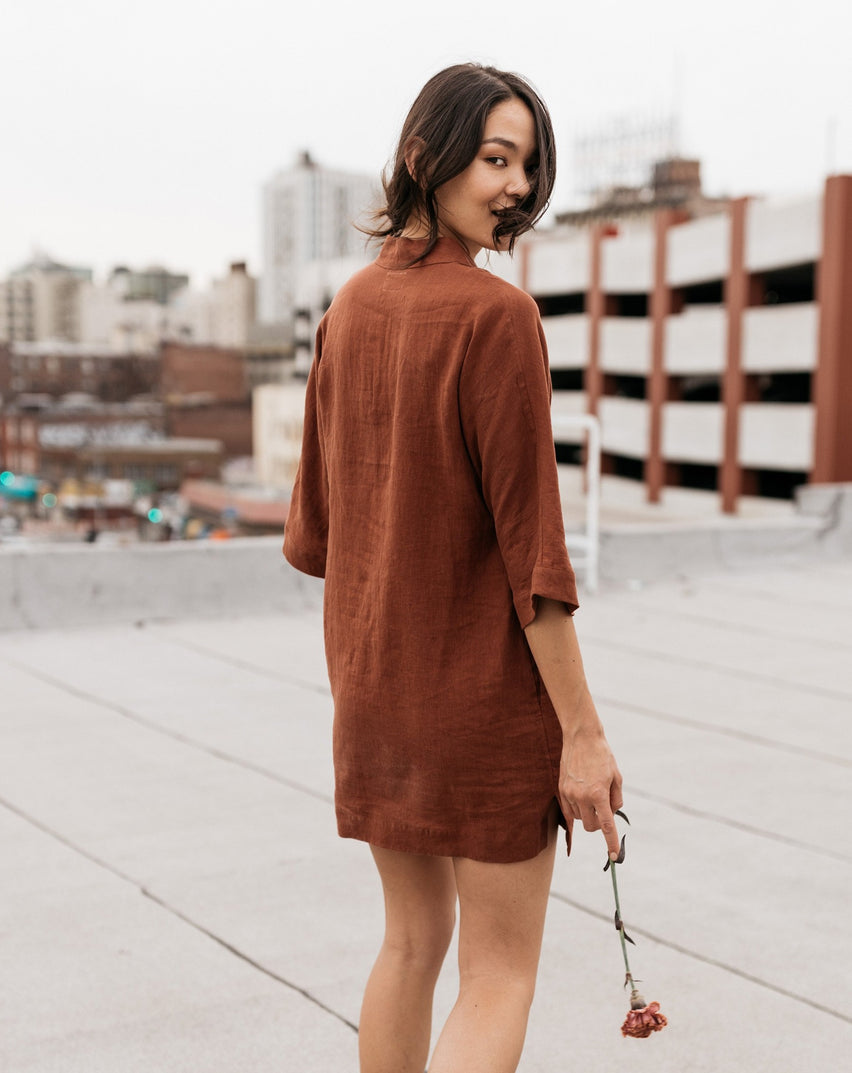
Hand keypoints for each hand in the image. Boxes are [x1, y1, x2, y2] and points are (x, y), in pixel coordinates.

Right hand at [559, 719, 622, 858]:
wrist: (581, 737)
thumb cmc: (602, 755)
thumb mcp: (616, 777)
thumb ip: (616, 798)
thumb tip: (612, 813)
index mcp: (598, 794)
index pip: (606, 826)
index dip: (611, 843)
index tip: (614, 856)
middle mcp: (582, 797)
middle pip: (591, 827)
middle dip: (599, 825)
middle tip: (604, 811)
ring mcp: (569, 793)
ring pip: (579, 819)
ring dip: (587, 815)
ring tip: (592, 795)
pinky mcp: (560, 789)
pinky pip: (569, 809)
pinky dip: (577, 809)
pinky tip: (582, 796)